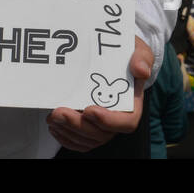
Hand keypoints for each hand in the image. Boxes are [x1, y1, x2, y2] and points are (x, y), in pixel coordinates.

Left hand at [47, 37, 152, 151]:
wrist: (114, 57)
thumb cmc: (127, 55)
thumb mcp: (138, 51)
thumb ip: (141, 58)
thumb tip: (141, 69)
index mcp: (132, 104)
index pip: (127, 122)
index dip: (108, 121)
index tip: (89, 110)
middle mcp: (118, 118)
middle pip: (102, 134)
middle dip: (79, 125)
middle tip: (58, 113)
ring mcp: (103, 126)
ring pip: (88, 139)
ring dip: (68, 131)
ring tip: (51, 117)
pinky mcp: (90, 127)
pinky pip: (79, 141)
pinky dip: (66, 137)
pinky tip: (54, 125)